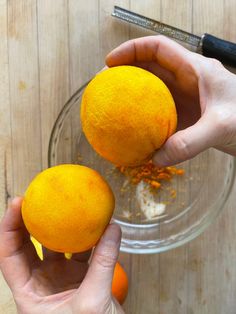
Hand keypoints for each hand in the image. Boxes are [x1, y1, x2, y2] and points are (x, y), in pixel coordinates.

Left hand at [0, 197, 123, 313]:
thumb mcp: (92, 301)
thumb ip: (103, 263)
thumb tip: (113, 228)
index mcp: (29, 293)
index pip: (9, 255)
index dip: (8, 228)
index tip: (17, 203)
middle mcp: (41, 282)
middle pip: (28, 245)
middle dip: (29, 220)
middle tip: (36, 196)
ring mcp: (61, 278)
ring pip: (55, 245)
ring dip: (61, 227)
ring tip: (65, 205)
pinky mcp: (79, 277)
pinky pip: (81, 251)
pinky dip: (88, 239)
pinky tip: (96, 225)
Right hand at [106, 35, 235, 165]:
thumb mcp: (221, 127)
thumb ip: (190, 142)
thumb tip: (156, 158)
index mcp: (195, 70)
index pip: (158, 48)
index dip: (132, 50)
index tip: (110, 62)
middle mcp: (187, 81)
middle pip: (149, 67)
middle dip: (125, 71)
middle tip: (104, 86)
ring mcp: (184, 98)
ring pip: (152, 89)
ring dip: (131, 94)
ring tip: (112, 105)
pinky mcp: (185, 115)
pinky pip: (158, 111)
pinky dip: (143, 117)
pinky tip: (133, 129)